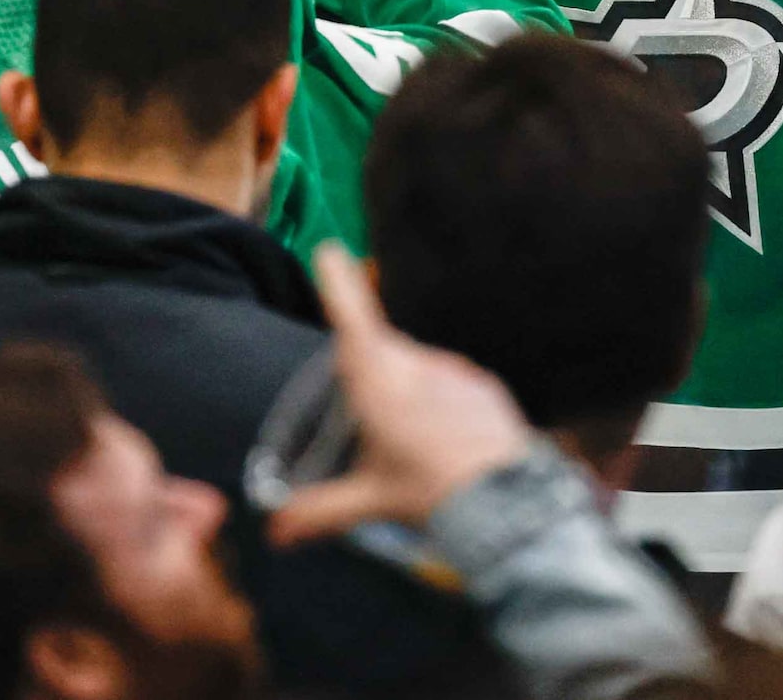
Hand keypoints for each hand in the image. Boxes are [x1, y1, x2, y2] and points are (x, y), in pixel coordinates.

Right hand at [266, 245, 534, 546]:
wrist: (508, 506)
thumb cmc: (432, 497)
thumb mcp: (372, 502)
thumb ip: (320, 510)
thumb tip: (275, 531)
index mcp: (380, 387)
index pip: (353, 324)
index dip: (339, 286)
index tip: (329, 251)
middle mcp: (416, 369)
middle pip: (381, 353)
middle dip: (371, 375)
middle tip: (372, 426)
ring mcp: (453, 373)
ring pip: (416, 371)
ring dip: (408, 393)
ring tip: (415, 448)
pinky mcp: (483, 386)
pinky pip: (450, 385)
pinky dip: (441, 404)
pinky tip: (447, 443)